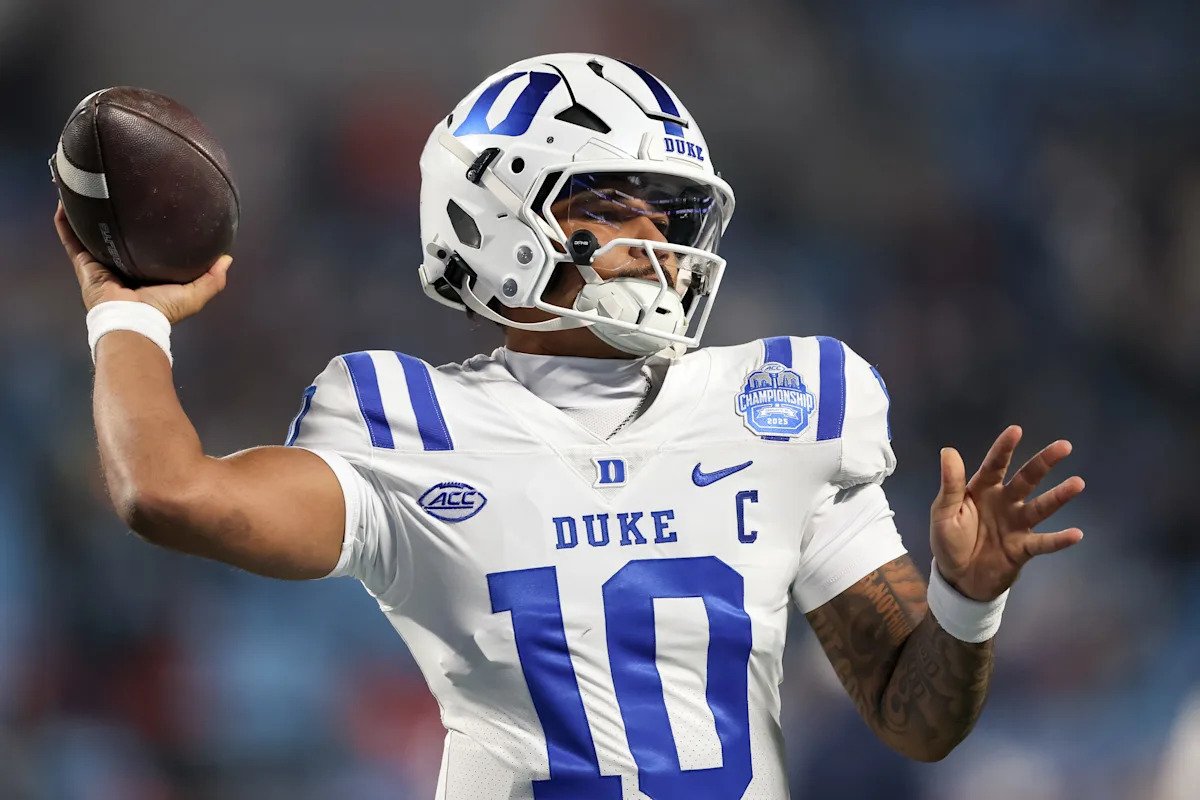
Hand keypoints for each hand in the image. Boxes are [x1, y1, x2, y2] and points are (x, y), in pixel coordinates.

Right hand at [55, 202, 231, 323]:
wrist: (133, 320)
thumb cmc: (162, 309)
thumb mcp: (195, 294)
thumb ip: (213, 278)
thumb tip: (227, 258)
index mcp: (144, 271)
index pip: (145, 245)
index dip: (146, 228)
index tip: (150, 205)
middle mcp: (120, 265)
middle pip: (115, 234)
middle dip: (113, 215)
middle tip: (116, 188)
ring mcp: (99, 263)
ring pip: (89, 232)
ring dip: (85, 212)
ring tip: (85, 187)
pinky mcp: (83, 264)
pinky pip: (71, 238)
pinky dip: (66, 221)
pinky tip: (65, 201)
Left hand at [930, 425, 1084, 600]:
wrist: (959, 578)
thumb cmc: (950, 541)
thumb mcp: (944, 513)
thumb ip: (950, 485)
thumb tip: (948, 450)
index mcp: (982, 490)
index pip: (995, 465)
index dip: (1004, 449)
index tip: (1016, 430)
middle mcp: (1004, 502)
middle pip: (1026, 479)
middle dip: (1044, 463)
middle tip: (1065, 446)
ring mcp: (1017, 525)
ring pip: (1040, 507)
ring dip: (1059, 497)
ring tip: (1078, 483)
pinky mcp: (1024, 548)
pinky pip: (1043, 543)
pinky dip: (1059, 540)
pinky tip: (1076, 534)